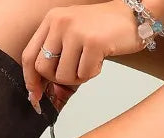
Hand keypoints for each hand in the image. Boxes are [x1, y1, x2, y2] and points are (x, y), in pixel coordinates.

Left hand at [22, 1, 144, 111]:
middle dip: (57, 79)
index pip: (29, 56)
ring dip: (77, 78)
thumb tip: (39, 93)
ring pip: (62, 76)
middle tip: (73, 72)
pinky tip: (100, 59)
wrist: (134, 16)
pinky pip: (83, 75)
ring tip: (89, 62)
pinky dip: (92, 74)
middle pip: (43, 69)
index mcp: (51, 20)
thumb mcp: (71, 36)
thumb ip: (54, 58)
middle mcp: (60, 22)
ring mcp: (77, 30)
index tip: (35, 95)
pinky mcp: (93, 41)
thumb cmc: (102, 30)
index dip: (30, 80)